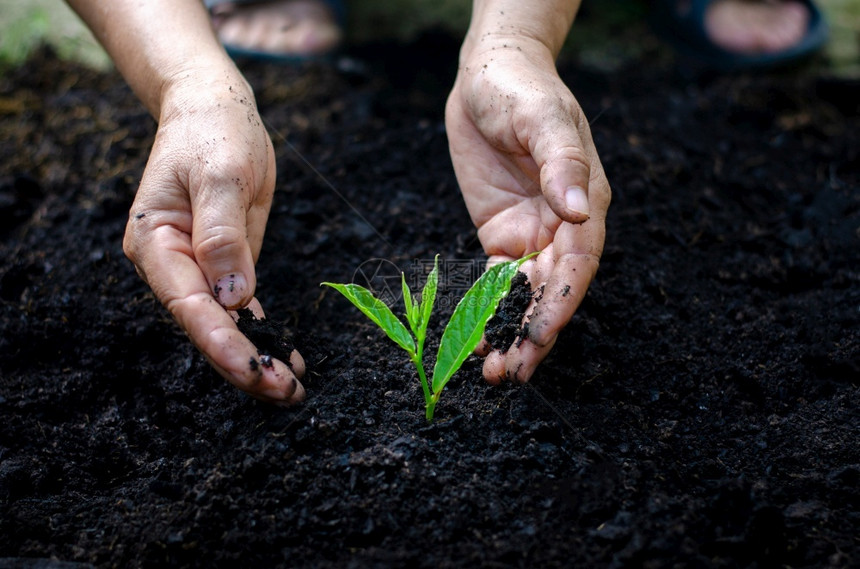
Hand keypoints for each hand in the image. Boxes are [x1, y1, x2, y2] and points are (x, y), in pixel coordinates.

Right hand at [123, 69, 304, 404]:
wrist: (215, 111)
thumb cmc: (214, 134)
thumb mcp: (223, 176)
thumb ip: (224, 237)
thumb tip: (233, 299)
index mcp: (156, 244)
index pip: (189, 307)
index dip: (223, 344)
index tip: (256, 371)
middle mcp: (171, 265)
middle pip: (205, 327)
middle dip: (243, 364)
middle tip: (286, 393)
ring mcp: (196, 268)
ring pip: (223, 325)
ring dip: (255, 357)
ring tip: (291, 388)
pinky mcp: (223, 266)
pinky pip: (239, 309)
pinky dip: (261, 334)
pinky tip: (284, 358)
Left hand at [446, 38, 609, 384]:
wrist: (489, 75)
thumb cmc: (522, 88)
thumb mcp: (541, 118)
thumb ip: (560, 163)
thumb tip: (579, 210)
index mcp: (583, 202)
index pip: (577, 266)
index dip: (559, 304)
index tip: (538, 337)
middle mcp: (562, 226)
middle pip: (552, 292)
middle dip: (533, 335)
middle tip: (510, 375)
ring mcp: (531, 233)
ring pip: (524, 295)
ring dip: (510, 333)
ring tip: (491, 372)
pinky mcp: (500, 234)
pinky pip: (496, 282)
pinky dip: (487, 312)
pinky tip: (475, 339)